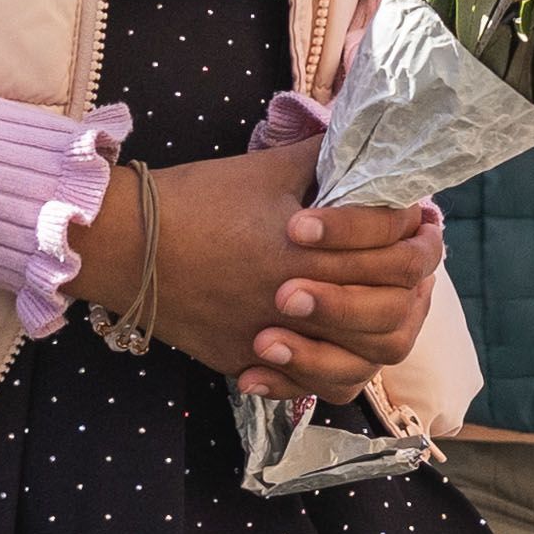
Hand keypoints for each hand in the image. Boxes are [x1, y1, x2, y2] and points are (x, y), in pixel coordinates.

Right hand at [71, 142, 440, 399]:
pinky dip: (327, 373)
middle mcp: (297, 301)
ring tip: (375, 309)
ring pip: (361, 363)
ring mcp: (272, 339)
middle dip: (407, 287)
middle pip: (391, 313)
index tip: (409, 218)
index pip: (397, 250)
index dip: (412, 229)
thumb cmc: (196, 198)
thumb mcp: (270, 167)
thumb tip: (369, 144)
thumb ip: (328, 157)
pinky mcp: (246, 362)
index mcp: (310, 248)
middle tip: (403, 265)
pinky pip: (311, 388)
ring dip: (376, 336)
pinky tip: (330, 347)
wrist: (121, 243)